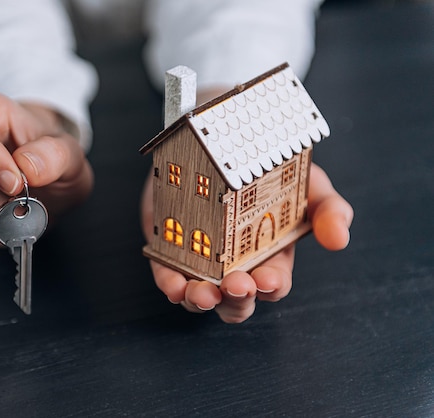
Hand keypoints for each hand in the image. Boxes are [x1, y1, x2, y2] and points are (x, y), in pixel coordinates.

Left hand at [141, 163, 352, 322]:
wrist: (221, 139)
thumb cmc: (267, 169)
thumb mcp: (306, 182)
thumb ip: (329, 209)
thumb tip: (340, 239)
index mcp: (269, 255)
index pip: (272, 283)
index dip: (271, 286)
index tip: (267, 279)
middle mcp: (234, 264)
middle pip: (237, 300)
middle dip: (238, 300)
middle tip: (236, 285)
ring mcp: (199, 260)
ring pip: (200, 296)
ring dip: (201, 301)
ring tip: (202, 293)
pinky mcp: (168, 247)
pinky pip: (167, 275)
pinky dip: (170, 285)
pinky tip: (175, 286)